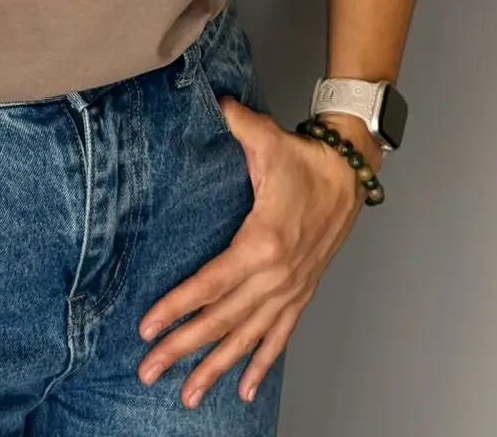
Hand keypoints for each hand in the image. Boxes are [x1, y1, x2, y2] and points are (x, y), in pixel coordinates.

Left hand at [136, 99, 375, 406]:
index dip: (178, 307)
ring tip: (187, 394)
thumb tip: (214, 102)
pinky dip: (261, 366)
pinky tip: (245, 391)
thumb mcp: (268, 139)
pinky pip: (278, 339)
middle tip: (148, 370)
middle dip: (183, 348)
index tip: (148, 327)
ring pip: (247, 339)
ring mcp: (290, 290)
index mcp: (263, 242)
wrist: (348, 176)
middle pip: (222, 320)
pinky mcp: (300, 294)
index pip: (212, 283)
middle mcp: (276, 276)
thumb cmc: (304, 161)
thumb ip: (238, 123)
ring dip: (216, 368)